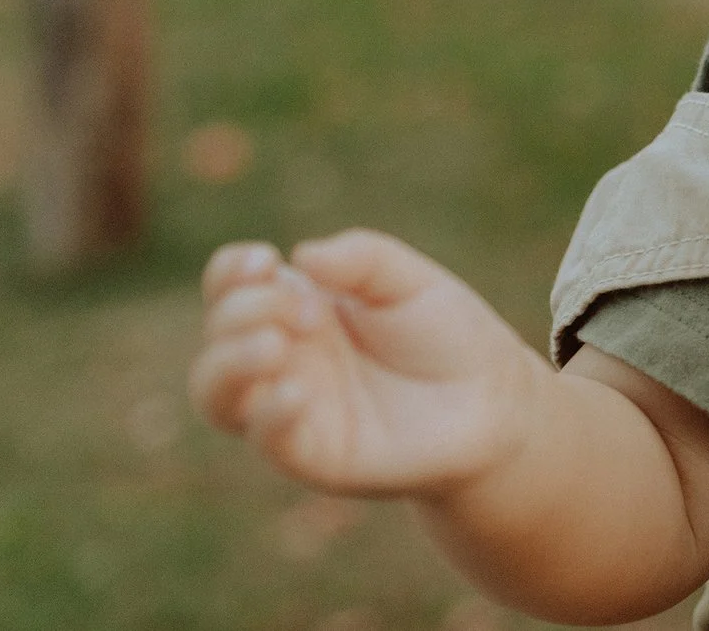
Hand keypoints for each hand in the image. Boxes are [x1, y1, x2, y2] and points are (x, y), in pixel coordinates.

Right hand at [190, 230, 547, 498]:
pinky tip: (295, 393)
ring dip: (231, 364)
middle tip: (308, 312)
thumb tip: (301, 255)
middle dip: (244, 311)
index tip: (262, 261)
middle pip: (218, 334)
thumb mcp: (411, 282)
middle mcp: (284, 357)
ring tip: (274, 345)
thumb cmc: (448, 337)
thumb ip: (362, 259)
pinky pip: (269, 440)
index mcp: (298, 308)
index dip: (230, 271)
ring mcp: (292, 407)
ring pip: (215, 393)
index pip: (231, 287)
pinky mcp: (314, 453)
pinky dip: (269, 416)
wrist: (493, 401)